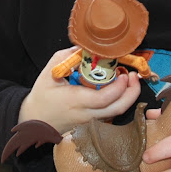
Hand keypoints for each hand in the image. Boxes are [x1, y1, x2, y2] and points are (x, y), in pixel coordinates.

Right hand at [19, 46, 140, 133]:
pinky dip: (119, 101)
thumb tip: (83, 48)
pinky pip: (111, 114)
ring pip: (117, 113)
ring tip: (129, 80)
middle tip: (134, 76)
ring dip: (128, 97)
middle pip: (118, 109)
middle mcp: (86, 114)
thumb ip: (65, 57)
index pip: (104, 98)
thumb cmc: (42, 97)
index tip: (124, 74)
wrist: (35, 120)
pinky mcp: (92, 123)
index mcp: (76, 101)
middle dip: (132, 92)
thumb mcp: (48, 72)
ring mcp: (91, 122)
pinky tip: (119, 89)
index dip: (119, 87)